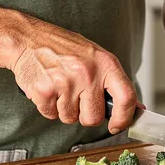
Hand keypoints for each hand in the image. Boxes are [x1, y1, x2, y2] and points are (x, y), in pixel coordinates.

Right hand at [6, 15, 136, 134]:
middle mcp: (88, 73)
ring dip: (64, 109)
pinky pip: (51, 115)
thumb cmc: (62, 47)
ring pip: (70, 118)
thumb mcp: (95, 57)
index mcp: (105, 63)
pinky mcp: (45, 91)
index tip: (117, 125)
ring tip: (59, 87)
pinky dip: (48, 107)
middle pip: (94, 117)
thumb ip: (113, 82)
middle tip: (76, 98)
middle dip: (84, 115)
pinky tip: (48, 88)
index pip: (126, 97)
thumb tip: (136, 108)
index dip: (124, 118)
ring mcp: (66, 83)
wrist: (28, 38)